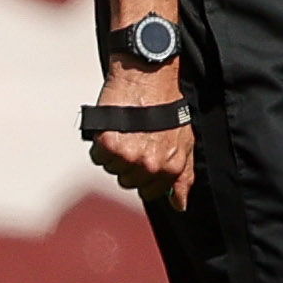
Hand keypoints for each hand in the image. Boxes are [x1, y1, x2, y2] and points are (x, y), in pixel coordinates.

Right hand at [88, 60, 194, 210]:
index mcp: (171, 167)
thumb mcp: (185, 141)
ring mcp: (128, 157)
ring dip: (115, 154)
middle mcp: (150, 166)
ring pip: (111, 169)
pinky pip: (98, 157)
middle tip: (136, 139)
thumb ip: (182, 176)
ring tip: (127, 131)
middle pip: (127, 182)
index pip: (149, 192)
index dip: (144, 176)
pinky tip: (114, 128)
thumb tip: (180, 205)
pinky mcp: (109, 145)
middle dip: (129, 164)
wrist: (150, 77)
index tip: (144, 159)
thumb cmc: (167, 106)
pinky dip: (101, 144)